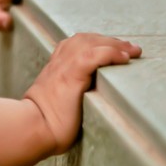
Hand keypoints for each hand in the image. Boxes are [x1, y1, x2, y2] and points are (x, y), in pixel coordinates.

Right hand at [24, 32, 140, 152]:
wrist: (32, 127)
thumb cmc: (42, 123)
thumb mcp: (54, 101)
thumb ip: (65, 94)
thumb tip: (81, 103)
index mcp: (54, 68)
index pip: (73, 44)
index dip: (94, 42)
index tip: (113, 47)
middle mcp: (58, 63)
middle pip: (84, 39)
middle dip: (108, 40)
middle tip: (129, 47)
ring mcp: (63, 68)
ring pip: (89, 42)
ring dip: (114, 43)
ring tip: (133, 50)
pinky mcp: (71, 76)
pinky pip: (92, 56)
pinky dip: (110, 52)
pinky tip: (124, 57)